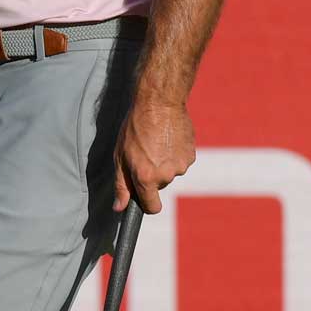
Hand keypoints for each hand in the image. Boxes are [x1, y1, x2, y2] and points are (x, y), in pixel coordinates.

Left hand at [113, 100, 194, 214]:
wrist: (160, 102)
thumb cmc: (135, 127)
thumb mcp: (120, 155)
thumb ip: (121, 185)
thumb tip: (119, 208)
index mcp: (146, 177)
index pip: (152, 208)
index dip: (146, 204)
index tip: (143, 196)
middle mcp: (166, 175)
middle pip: (159, 186)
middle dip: (152, 175)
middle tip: (144, 153)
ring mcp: (181, 166)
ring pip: (170, 173)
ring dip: (164, 163)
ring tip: (156, 142)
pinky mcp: (191, 155)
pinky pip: (180, 162)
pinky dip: (175, 154)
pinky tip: (168, 139)